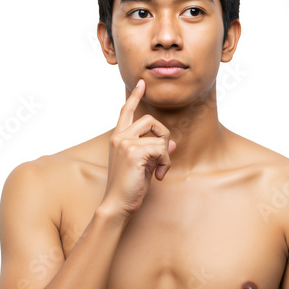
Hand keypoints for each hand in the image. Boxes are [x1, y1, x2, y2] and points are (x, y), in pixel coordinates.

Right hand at [100, 77, 175, 217]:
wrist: (117, 204)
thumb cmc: (129, 188)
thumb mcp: (144, 166)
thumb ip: (154, 151)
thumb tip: (170, 142)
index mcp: (118, 138)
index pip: (126, 111)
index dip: (136, 97)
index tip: (142, 83)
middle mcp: (119, 137)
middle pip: (150, 120)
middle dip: (163, 135)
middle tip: (162, 157)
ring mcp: (125, 143)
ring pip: (159, 136)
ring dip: (165, 155)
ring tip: (159, 171)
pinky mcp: (134, 152)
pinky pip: (161, 149)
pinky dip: (165, 163)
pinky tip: (158, 176)